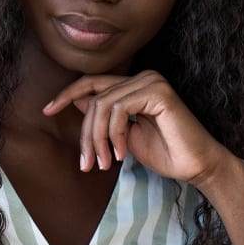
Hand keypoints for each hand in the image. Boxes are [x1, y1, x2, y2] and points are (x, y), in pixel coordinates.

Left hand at [43, 71, 233, 184]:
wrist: (196, 167)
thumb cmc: (166, 154)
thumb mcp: (124, 136)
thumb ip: (104, 118)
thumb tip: (77, 102)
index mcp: (135, 85)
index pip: (93, 83)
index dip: (67, 95)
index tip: (47, 110)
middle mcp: (143, 77)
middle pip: (94, 97)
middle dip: (86, 134)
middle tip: (88, 163)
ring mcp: (151, 81)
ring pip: (103, 105)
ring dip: (98, 139)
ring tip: (105, 163)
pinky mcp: (158, 92)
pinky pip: (119, 109)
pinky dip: (115, 135)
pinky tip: (123, 154)